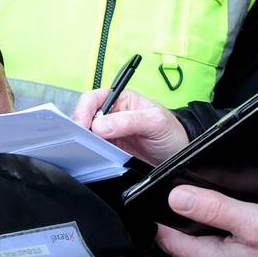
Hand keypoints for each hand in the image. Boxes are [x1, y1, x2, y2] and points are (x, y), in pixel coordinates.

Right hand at [72, 88, 188, 166]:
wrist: (180, 156)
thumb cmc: (172, 132)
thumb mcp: (155, 122)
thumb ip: (130, 120)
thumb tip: (100, 125)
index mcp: (122, 100)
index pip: (94, 99)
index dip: (83, 110)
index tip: (80, 125)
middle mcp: (113, 115)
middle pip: (85, 116)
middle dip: (78, 126)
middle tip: (77, 140)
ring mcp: (111, 134)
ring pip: (86, 135)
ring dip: (81, 141)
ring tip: (81, 149)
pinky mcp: (111, 151)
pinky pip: (93, 150)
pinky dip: (88, 153)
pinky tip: (89, 157)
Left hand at [155, 186, 257, 256]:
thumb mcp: (252, 218)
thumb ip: (213, 208)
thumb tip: (175, 197)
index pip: (169, 241)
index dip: (161, 219)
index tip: (156, 199)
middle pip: (184, 251)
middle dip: (176, 229)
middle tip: (173, 202)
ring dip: (196, 239)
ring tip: (197, 215)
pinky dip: (217, 248)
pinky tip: (227, 235)